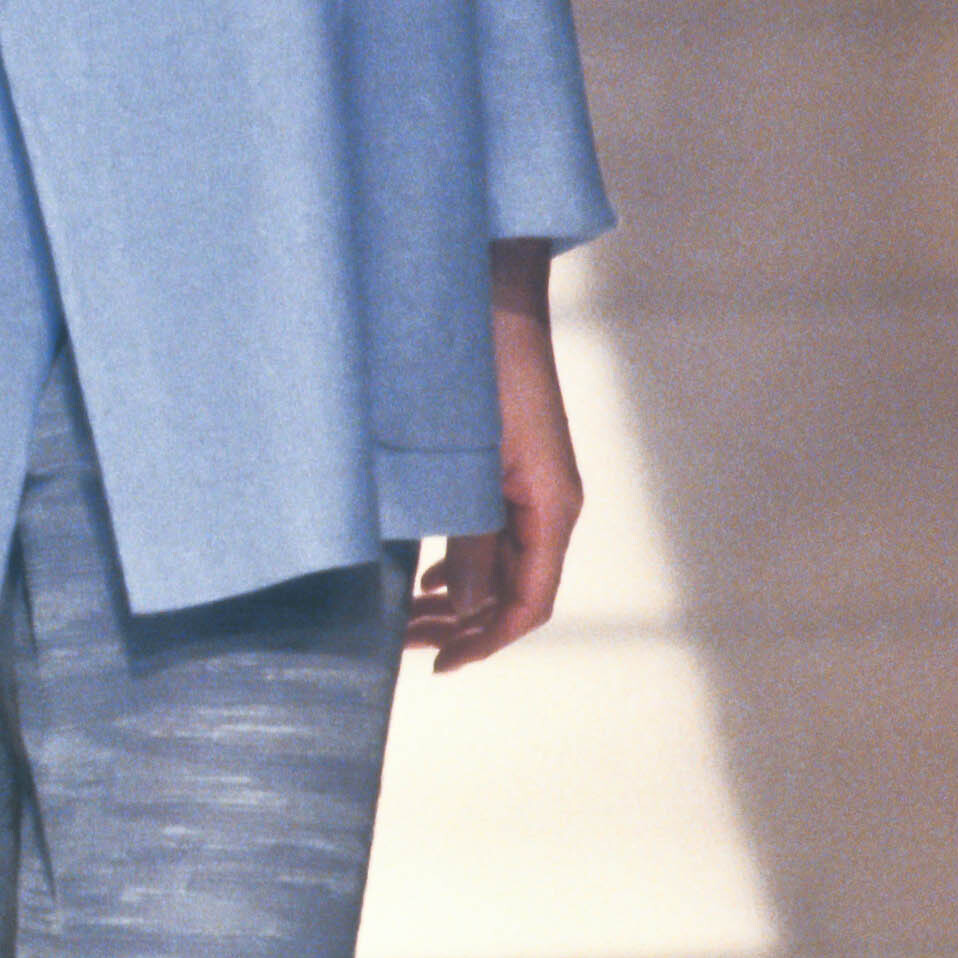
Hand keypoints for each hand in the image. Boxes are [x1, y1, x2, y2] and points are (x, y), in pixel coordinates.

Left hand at [406, 243, 584, 672]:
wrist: (488, 294)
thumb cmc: (483, 367)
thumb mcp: (471, 461)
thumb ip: (470, 536)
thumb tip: (464, 611)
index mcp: (552, 504)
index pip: (530, 601)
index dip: (486, 641)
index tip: (438, 663)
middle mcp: (548, 501)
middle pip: (516, 590)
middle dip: (465, 626)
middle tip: (405, 645)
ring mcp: (530, 484)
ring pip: (501, 564)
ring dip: (460, 597)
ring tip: (407, 619)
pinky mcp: (509, 465)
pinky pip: (493, 532)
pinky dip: (461, 562)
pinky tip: (426, 575)